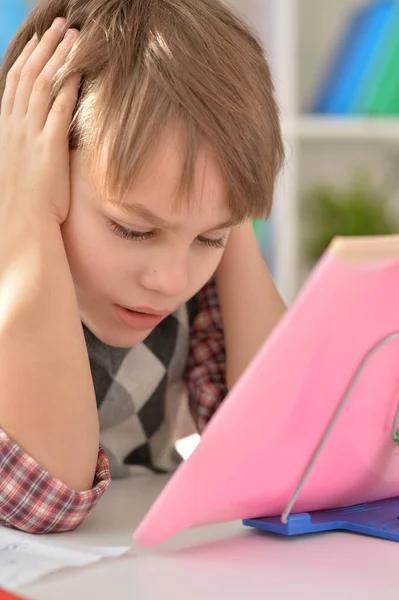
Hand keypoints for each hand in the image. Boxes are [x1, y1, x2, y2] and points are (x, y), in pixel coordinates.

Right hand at [0, 18, 79, 228]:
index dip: (26, 58)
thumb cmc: (22, 204)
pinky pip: (58, 108)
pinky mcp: (48, 147)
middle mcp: (13, 126)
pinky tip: (79, 69)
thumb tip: (35, 138)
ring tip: (72, 36)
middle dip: (43, 47)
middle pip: (27, 76)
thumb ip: (24, 146)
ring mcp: (29, 135)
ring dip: (57, 58)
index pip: (13, 83)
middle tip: (58, 26)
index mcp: (4, 129)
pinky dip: (68, 86)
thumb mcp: (16, 168)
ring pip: (42, 85)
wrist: (22, 225)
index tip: (38, 40)